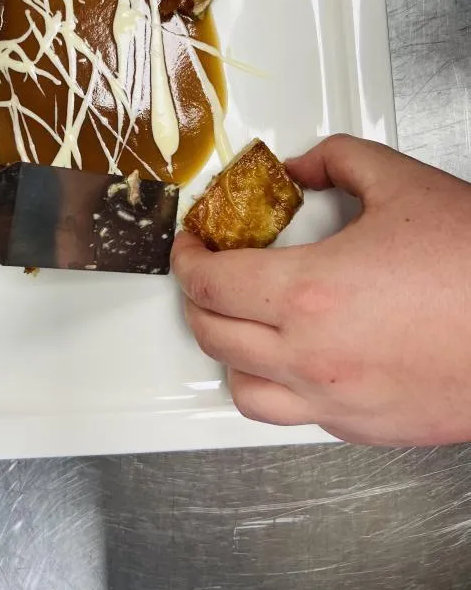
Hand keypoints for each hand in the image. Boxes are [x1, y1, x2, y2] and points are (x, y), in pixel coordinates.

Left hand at [172, 135, 470, 445]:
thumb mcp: (403, 184)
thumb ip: (337, 162)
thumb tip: (301, 168)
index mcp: (311, 294)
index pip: (210, 283)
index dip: (185, 258)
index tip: (189, 245)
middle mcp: (312, 357)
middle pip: (212, 334)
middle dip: (197, 298)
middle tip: (207, 272)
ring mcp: (336, 401)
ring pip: (242, 388)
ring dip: (228, 350)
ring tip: (241, 320)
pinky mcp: (363, 427)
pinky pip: (292, 415)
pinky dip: (276, 385)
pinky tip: (294, 358)